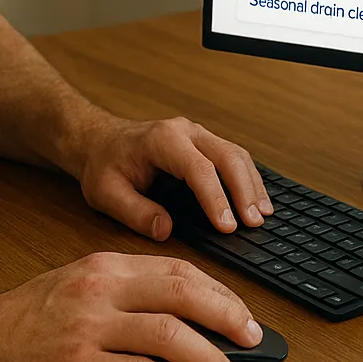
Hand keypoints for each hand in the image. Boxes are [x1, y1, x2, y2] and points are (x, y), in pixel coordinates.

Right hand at [0, 251, 261, 361]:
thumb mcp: (73, 289)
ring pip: (170, 335)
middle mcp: (100, 291)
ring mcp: (89, 329)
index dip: (218, 291)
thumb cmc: (16, 324)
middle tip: (252, 337)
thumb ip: (121, 293)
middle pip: (183, 294)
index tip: (240, 310)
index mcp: (102, 267)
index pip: (177, 269)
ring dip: (209, 358)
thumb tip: (178, 311)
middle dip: (227, 316)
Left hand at [69, 112, 272, 238]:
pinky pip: (234, 157)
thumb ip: (134, 212)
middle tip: (253, 223)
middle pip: (227, 156)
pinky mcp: (204, 143)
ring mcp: (198, 134)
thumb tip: (165, 230)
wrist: (100, 141)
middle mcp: (185, 131)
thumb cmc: (104, 165)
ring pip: (236, 154)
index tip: (227, 226)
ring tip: (262, 215)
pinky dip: (248, 178)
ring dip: (252, 184)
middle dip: (244, 191)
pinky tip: (257, 200)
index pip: (198, 169)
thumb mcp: (106, 193)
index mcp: (161, 140)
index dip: (215, 198)